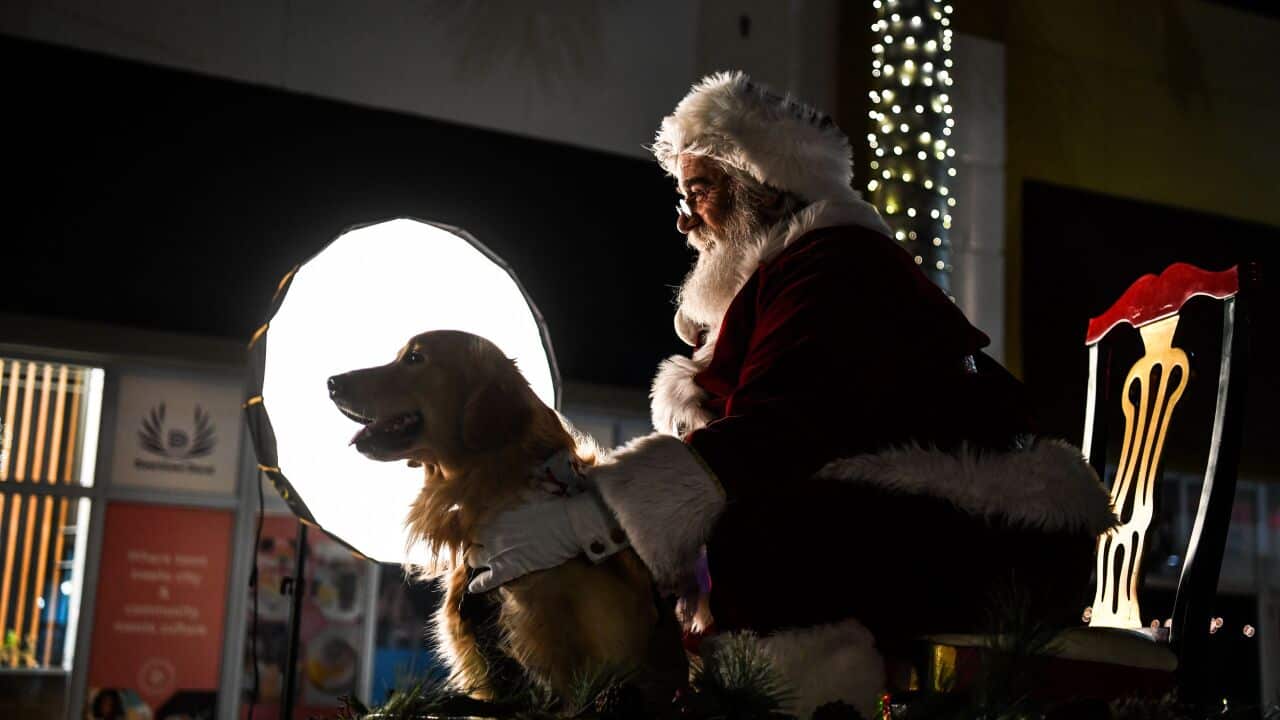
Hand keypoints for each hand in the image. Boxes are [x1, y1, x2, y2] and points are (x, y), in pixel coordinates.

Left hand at [465, 491, 627, 592]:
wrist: (569, 523)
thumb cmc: (553, 504)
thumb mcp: (528, 491)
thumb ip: (511, 493)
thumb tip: (507, 488)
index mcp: (494, 511)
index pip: (474, 520)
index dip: (479, 525)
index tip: (484, 528)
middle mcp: (490, 531)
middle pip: (472, 539)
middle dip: (477, 542)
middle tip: (485, 544)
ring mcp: (497, 551)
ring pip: (473, 559)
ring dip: (477, 559)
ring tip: (483, 561)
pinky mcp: (508, 569)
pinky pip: (485, 581)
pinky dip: (478, 585)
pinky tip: (473, 588)